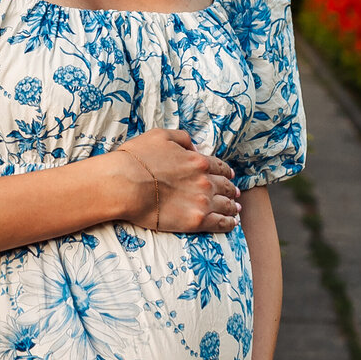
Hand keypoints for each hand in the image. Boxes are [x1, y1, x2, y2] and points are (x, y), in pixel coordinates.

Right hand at [114, 128, 241, 232]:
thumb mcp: (160, 135)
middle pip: (226, 186)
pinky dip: (229, 223)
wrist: (125, 184)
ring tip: (235, 210)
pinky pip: (220, 223)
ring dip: (232, 207)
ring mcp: (202, 202)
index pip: (220, 167)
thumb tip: (195, 147)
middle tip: (235, 193)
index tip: (228, 175)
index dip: (226, 171)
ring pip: (226, 205)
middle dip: (232, 189)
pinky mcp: (196, 221)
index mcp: (198, 161)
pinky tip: (231, 223)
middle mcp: (205, 181)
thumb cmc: (137, 159)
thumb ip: (182, 138)